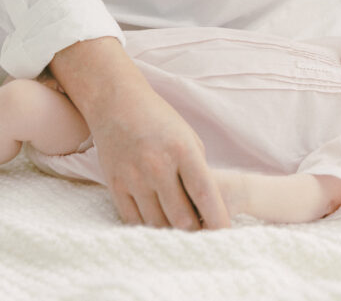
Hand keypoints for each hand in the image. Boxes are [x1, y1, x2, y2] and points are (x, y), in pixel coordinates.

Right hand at [51, 37, 229, 230]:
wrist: (117, 103)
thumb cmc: (160, 120)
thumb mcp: (188, 137)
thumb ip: (198, 170)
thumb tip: (206, 208)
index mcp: (181, 150)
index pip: (204, 194)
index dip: (217, 219)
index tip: (225, 234)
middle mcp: (157, 165)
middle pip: (182, 217)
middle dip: (196, 232)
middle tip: (203, 236)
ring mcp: (133, 177)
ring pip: (158, 223)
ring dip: (172, 232)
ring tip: (181, 231)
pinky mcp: (115, 184)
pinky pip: (133, 220)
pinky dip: (149, 227)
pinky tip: (158, 224)